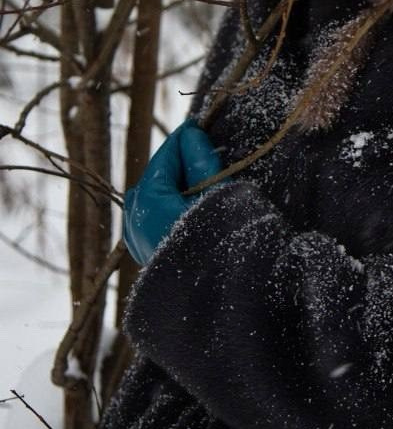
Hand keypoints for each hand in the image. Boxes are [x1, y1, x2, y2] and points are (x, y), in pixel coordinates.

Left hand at [123, 119, 224, 266]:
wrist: (218, 304)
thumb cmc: (222, 244)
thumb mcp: (216, 195)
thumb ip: (201, 161)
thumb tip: (191, 133)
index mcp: (147, 199)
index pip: (166, 155)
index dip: (186, 138)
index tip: (202, 124)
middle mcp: (134, 217)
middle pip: (158, 176)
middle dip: (182, 164)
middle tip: (212, 155)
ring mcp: (136, 239)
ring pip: (155, 197)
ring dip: (178, 186)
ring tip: (208, 182)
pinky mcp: (146, 255)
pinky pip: (155, 219)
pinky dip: (172, 207)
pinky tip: (196, 209)